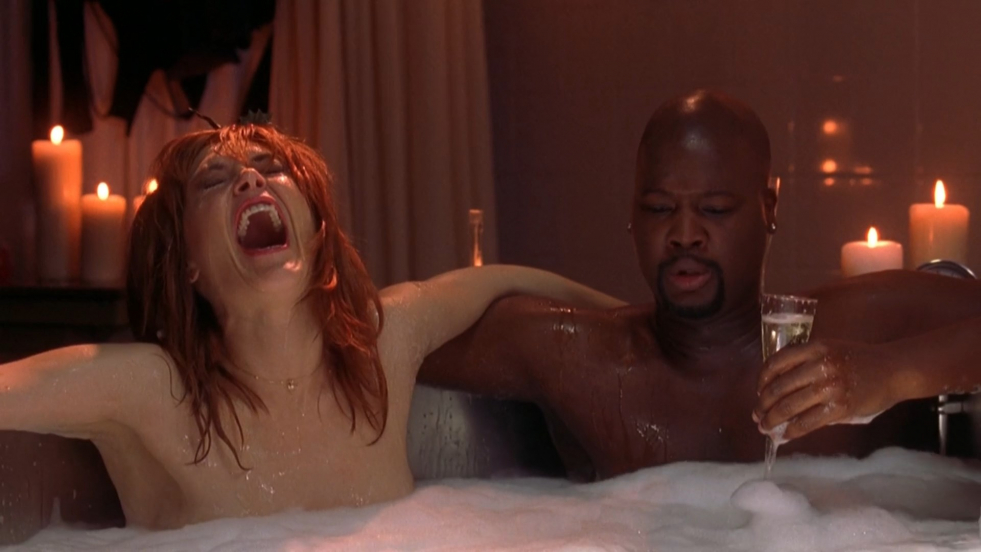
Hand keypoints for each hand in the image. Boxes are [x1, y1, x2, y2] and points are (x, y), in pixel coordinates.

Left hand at [753, 339, 904, 441]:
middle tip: (756, 416)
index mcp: (815, 348)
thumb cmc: (858, 361)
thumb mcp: (829, 351)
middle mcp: (820, 365)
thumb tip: (775, 392)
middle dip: (762, 405)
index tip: (758, 392)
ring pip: (789, 406)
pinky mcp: (840, 407)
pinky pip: (807, 422)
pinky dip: (791, 432)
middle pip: (779, 388)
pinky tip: (784, 436)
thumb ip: (804, 365)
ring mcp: (830, 387)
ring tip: (765, 427)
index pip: (776, 363)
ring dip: (772, 420)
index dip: (761, 380)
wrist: (893, 370)